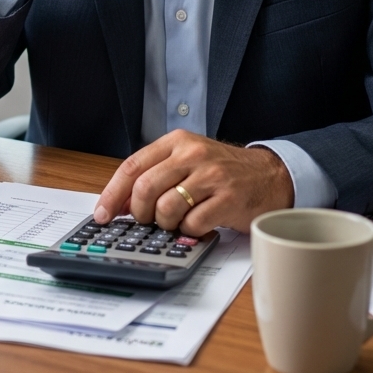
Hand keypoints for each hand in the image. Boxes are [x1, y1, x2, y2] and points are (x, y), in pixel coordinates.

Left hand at [93, 129, 293, 234]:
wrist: (269, 176)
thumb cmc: (223, 171)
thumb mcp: (188, 160)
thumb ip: (157, 174)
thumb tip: (122, 204)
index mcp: (177, 141)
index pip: (133, 166)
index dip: (113, 193)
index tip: (103, 213)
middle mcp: (192, 154)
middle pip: (145, 188)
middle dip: (140, 213)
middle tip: (147, 221)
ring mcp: (211, 176)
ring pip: (166, 208)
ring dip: (166, 224)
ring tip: (178, 221)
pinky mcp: (227, 199)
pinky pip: (192, 224)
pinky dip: (189, 231)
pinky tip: (199, 224)